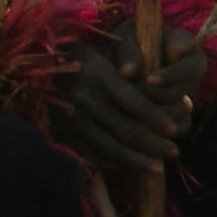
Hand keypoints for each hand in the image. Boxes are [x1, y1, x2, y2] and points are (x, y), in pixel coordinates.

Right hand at [60, 26, 188, 169]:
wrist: (43, 62)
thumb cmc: (89, 53)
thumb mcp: (112, 49)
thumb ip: (138, 68)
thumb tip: (171, 93)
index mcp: (97, 72)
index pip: (133, 101)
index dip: (156, 118)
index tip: (174, 129)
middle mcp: (82, 96)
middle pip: (123, 128)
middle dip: (152, 144)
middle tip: (173, 152)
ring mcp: (70, 116)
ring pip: (108, 145)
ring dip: (135, 159)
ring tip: (157, 167)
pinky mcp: (63, 130)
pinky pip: (91, 152)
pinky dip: (113, 161)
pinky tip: (131, 165)